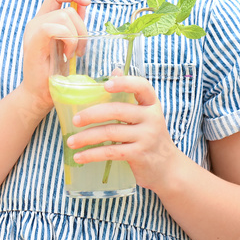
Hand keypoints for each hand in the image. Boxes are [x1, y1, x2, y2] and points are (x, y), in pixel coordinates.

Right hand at [19, 0, 89, 110]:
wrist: (40, 95)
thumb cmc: (54, 73)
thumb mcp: (69, 43)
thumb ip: (74, 24)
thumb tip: (84, 4)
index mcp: (43, 20)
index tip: (87, 2)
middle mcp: (35, 22)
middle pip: (67, 9)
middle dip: (82, 28)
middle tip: (80, 50)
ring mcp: (32, 31)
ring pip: (63, 16)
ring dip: (76, 36)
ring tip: (72, 54)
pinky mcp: (33, 42)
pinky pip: (53, 28)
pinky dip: (67, 40)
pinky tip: (67, 54)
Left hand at [65, 76, 186, 193]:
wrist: (168, 168)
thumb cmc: (151, 137)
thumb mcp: (145, 115)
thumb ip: (130, 96)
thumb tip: (114, 71)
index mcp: (152, 104)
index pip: (142, 86)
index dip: (124, 82)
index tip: (106, 84)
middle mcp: (152, 118)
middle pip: (118, 110)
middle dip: (92, 114)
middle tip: (75, 120)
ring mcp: (146, 137)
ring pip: (111, 132)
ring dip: (87, 137)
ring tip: (71, 142)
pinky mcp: (139, 155)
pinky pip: (111, 152)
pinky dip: (93, 154)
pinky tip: (80, 157)